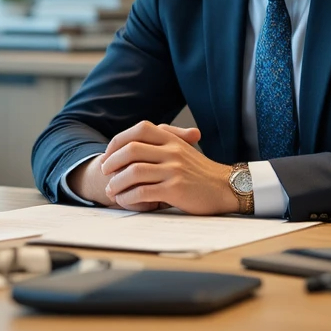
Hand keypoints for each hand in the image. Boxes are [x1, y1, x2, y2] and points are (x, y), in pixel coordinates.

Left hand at [99, 121, 237, 214]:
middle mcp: (172, 151)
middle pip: (130, 150)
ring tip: (111, 190)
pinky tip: (124, 200)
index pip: (138, 130)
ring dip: (116, 182)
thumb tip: (132, 143)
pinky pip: (143, 192)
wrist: (226, 188)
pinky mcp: (175, 189)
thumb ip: (162, 142)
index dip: (117, 141)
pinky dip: (128, 197)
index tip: (108, 155)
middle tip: (104, 172)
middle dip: (111, 162)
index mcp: (172, 139)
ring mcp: (174, 170)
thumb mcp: (183, 149)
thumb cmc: (200, 172)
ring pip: (133, 172)